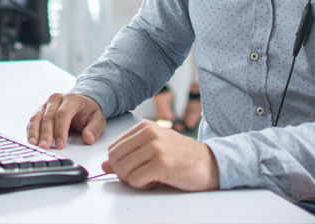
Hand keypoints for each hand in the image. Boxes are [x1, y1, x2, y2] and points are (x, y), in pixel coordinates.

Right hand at [27, 93, 106, 149]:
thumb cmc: (88, 111)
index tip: (61, 144)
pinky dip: (31, 131)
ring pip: (37, 118)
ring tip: (35, 145)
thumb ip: (94, 128)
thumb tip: (88, 137)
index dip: (61, 129)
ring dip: (35, 133)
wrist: (82, 102)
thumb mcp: (98, 119)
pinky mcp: (41, 111)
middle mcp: (56, 100)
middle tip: (45, 147)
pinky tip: (32, 141)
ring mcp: (47, 105)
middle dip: (46, 134)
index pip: (63, 113)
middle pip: (48, 117)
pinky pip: (33, 121)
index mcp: (71, 99)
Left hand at [102, 120, 219, 191]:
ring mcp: (156, 147)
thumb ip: (128, 156)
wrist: (211, 164)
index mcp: (145, 127)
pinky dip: (144, 186)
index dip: (120, 165)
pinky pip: (136, 180)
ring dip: (135, 181)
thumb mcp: (153, 151)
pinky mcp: (162, 163)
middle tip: (143, 176)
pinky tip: (158, 181)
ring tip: (152, 177)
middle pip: (115, 160)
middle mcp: (149, 133)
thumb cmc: (181, 158)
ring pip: (123, 170)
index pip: (113, 149)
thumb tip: (104, 165)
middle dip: (124, 174)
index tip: (135, 168)